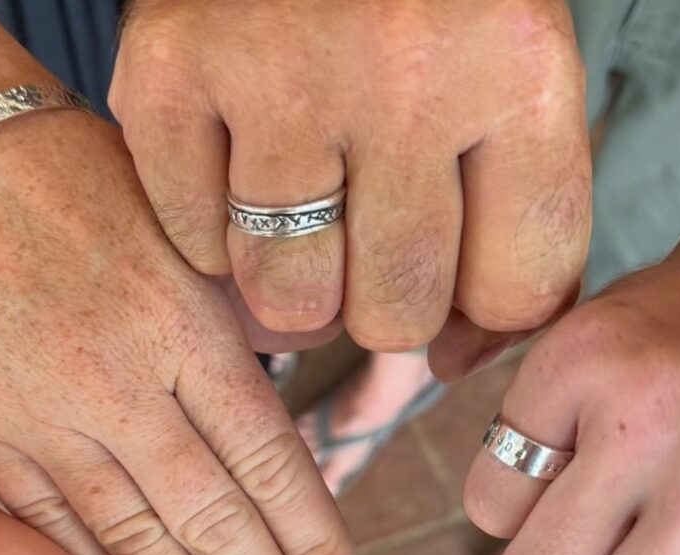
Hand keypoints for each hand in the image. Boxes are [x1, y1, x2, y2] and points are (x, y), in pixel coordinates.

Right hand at [0, 110, 361, 554]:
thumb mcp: (179, 227)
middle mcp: (116, 384)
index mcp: (180, 325)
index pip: (266, 460)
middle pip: (210, 519)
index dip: (312, 540)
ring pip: (131, 541)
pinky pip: (46, 526)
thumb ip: (235, 322)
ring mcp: (38, 416)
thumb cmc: (71, 177)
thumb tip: (291, 391)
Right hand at [112, 0, 590, 359]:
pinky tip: (234, 166)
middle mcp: (400, 71)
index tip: (459, 275)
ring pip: (288, 299)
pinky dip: (213, 229)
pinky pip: (195, 245)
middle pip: (395, 313)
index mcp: (515, 67)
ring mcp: (274, 72)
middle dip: (383, 298)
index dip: (484, 307)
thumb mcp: (508, 83)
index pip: (515, 291)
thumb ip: (510, 230)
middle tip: (368, 231)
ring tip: (302, 208)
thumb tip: (455, 362)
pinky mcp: (165, 73)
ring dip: (296, 275)